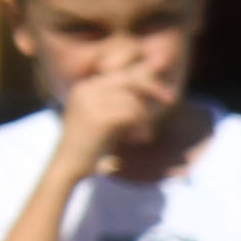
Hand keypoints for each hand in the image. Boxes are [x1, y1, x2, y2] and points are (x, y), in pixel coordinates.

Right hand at [58, 45, 175, 169]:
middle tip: (172, 100)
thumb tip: (150, 87)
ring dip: (145, 118)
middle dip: (154, 88)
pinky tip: (141, 138)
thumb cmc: (91, 145)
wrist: (68, 166)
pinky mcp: (97, 117)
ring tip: (143, 135)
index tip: (167, 91)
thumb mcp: (108, 118)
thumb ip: (124, 102)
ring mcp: (90, 102)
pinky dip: (142, 126)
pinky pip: (132, 114)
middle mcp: (86, 90)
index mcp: (86, 87)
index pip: (122, 74)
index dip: (147, 78)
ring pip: (133, 101)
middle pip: (129, 80)